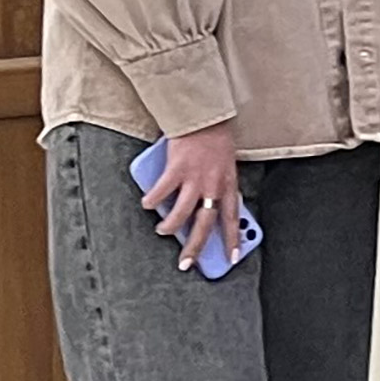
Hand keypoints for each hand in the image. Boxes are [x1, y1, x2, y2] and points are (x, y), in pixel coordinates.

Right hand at [142, 121, 246, 270]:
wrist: (205, 117)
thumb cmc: (215, 141)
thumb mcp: (225, 166)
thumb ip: (217, 185)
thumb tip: (204, 206)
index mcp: (229, 184)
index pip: (232, 218)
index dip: (232, 239)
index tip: (231, 258)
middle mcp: (214, 185)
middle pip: (205, 223)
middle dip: (196, 246)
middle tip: (186, 263)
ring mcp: (195, 178)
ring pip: (183, 213)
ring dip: (171, 226)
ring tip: (163, 231)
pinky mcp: (176, 169)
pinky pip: (162, 192)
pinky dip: (153, 200)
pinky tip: (147, 204)